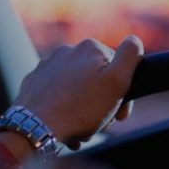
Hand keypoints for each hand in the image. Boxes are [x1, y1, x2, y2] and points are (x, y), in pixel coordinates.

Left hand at [14, 36, 143, 149]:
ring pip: (76, 90)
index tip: (118, 114)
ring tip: (80, 129)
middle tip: (98, 124)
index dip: (121, 93)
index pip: (117, 69)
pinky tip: (64, 125)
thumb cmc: (80, 109)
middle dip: (100, 103)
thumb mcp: (117, 82)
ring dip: (82, 110)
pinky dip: (63, 110)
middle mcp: (67, 51)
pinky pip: (56, 96)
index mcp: (90, 48)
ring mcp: (47, 67)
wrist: (36, 128)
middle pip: (95, 80)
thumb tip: (134, 40)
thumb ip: (130, 56)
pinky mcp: (33, 83)